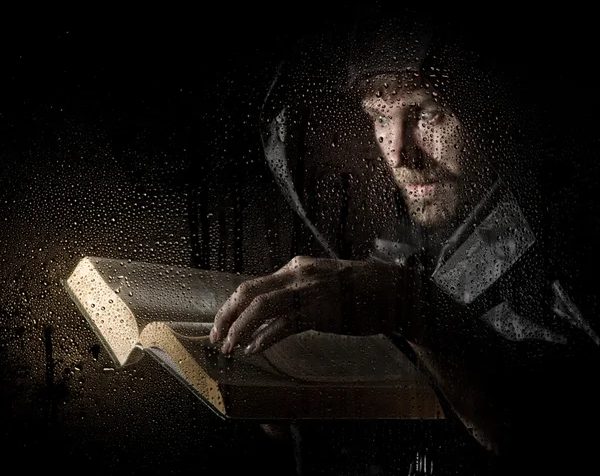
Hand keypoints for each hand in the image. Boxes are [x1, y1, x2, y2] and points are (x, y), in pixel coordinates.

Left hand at [210, 255, 410, 354]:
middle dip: (226, 317)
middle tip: (216, 338)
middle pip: (248, 293)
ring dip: (239, 330)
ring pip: (261, 308)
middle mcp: (298, 275)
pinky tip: (255, 349)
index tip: (221, 324)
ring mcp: (309, 293)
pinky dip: (265, 338)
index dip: (231, 306)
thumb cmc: (358, 289)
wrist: (393, 292)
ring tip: (229, 348)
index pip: (252, 285)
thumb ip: (296, 289)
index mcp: (296, 267)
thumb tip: (269, 307)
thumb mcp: (321, 279)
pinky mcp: (321, 313)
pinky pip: (284, 326)